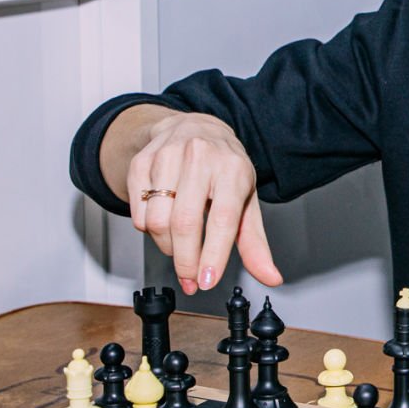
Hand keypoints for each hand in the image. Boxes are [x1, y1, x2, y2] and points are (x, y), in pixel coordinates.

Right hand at [125, 109, 281, 293]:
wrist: (195, 127)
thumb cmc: (224, 167)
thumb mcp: (246, 199)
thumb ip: (255, 242)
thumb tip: (270, 276)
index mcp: (232, 169)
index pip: (222, 219)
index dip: (213, 254)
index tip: (207, 280)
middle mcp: (199, 158)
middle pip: (184, 223)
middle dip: (186, 261)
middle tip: (191, 279)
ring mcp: (166, 157)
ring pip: (157, 221)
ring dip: (168, 247)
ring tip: (180, 246)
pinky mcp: (141, 163)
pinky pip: (138, 214)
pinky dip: (149, 230)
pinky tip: (165, 222)